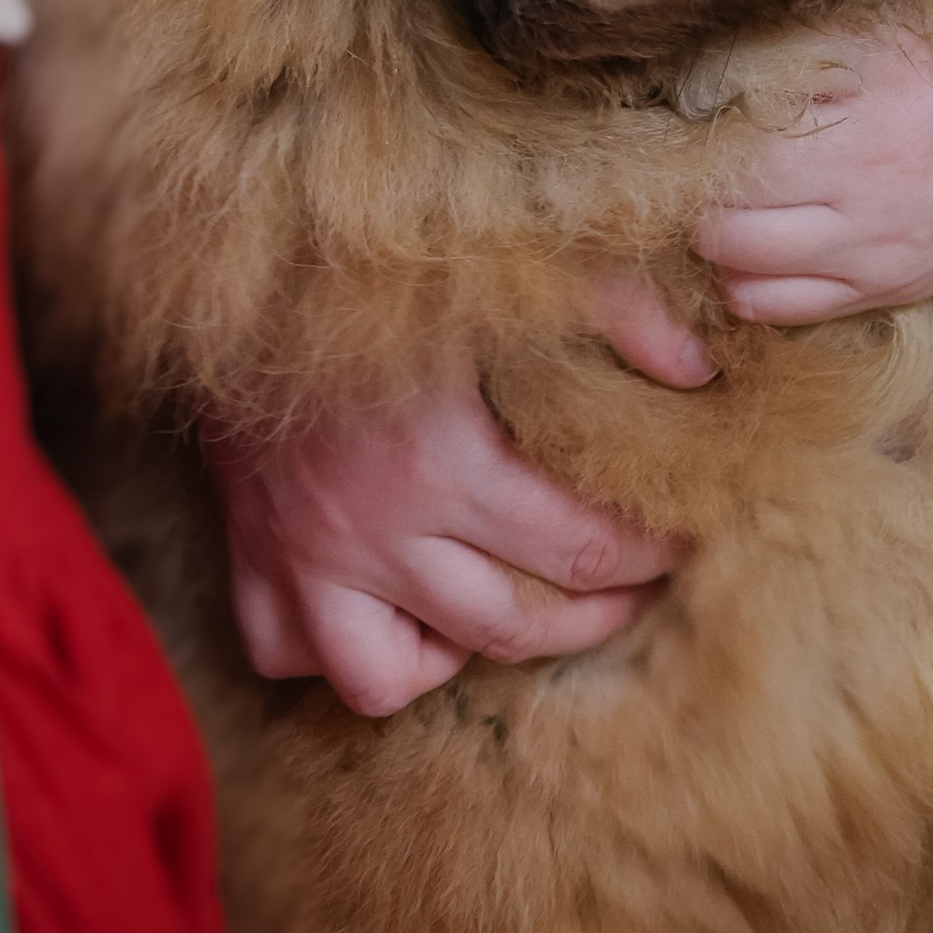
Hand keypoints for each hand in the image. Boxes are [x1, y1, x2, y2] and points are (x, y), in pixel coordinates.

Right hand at [208, 275, 712, 714]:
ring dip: (462, 657)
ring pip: (390, 676)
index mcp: (444, 461)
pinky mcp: (249, 558)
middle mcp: (370, 531)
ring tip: (522, 613)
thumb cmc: (385, 256)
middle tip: (642, 588)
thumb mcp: (515, 260)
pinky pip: (295, 658)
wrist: (232, 256)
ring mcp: (301, 558)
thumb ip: (621, 306)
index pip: (580, 548)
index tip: (686, 535)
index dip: (650, 552)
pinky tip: (400, 607)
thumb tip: (700, 369)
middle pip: (511, 626)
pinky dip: (351, 647)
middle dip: (597, 614)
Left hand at [694, 23, 932, 324]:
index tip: (669, 88)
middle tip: (677, 139)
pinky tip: (749, 235)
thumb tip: (721, 1)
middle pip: (721, 206)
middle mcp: (875, 186)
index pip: (739, 122)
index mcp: (882, 102)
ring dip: (707, 228)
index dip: (686, 106)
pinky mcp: (887, 290)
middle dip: (686, 174)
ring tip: (710, 184)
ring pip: (736, 264)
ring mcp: (878, 251)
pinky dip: (743, 277)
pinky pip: (778, 306)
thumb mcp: (914, 15)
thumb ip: (823, 14)